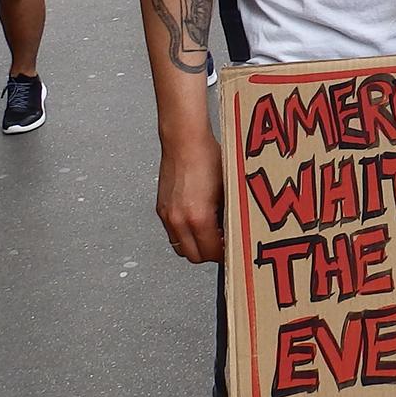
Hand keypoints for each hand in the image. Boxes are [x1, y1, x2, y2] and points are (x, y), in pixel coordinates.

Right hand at [157, 130, 224, 263]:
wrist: (184, 140)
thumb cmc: (207, 157)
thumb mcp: (227, 189)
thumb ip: (228, 215)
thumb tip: (234, 230)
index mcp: (198, 218)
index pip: (211, 253)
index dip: (224, 255)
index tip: (232, 250)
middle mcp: (179, 220)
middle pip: (193, 256)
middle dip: (209, 254)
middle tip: (222, 244)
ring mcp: (167, 215)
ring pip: (180, 246)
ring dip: (195, 245)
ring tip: (209, 232)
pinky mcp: (161, 208)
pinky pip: (172, 232)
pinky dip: (184, 233)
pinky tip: (197, 220)